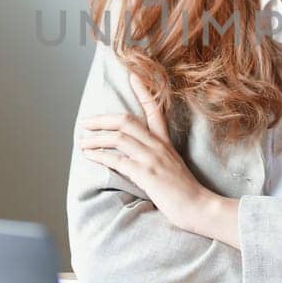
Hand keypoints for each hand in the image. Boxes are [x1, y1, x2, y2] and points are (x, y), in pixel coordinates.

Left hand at [78, 75, 218, 232]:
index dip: (143, 91)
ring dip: (96, 138)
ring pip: (119, 138)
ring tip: (82, 142)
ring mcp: (153, 159)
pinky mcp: (147, 174)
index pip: (154, 110)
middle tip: (85, 123)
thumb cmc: (185, 192)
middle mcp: (158, 146)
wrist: (199, 207)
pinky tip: (90, 156)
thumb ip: (156, 157)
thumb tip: (135, 156)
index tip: (133, 75)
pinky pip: (118, 160)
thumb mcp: (172, 166)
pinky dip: (100, 156)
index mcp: (165, 142)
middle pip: (126, 121)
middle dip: (102, 120)